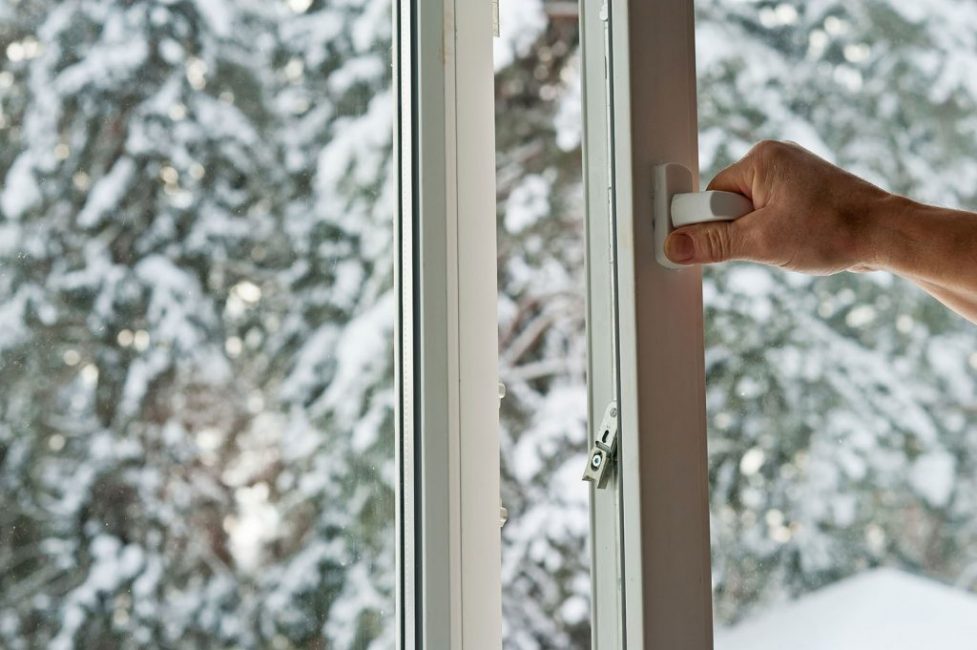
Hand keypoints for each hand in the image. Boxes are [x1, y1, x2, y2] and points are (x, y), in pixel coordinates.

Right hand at [664, 140, 895, 273]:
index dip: (713, 224)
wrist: (888, 235)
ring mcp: (792, 173)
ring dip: (761, 235)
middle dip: (742, 231)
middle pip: (729, 204)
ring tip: (791, 242)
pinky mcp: (804, 190)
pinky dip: (777, 233)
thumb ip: (713, 244)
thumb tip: (673, 246)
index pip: (710, 195)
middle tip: (769, 243)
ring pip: (750, 213)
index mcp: (761, 159)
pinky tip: (800, 239)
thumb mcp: (762, 242)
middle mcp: (775, 158)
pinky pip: (770, 213)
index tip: (727, 241)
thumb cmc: (833, 231)